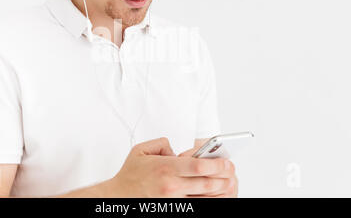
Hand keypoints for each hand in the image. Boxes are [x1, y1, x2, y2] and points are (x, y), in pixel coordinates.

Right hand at [108, 137, 236, 197]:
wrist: (118, 196)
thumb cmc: (130, 174)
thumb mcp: (142, 150)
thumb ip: (161, 143)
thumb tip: (176, 149)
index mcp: (166, 168)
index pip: (198, 166)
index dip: (217, 164)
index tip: (227, 162)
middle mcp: (172, 185)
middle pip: (207, 182)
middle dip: (224, 176)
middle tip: (232, 171)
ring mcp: (174, 199)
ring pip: (205, 196)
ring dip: (220, 190)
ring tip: (228, 183)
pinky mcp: (174, 207)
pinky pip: (196, 204)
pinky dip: (208, 199)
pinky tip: (215, 195)